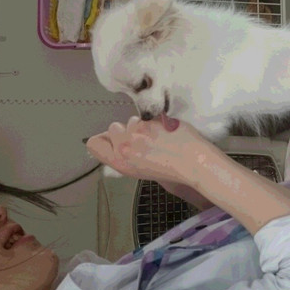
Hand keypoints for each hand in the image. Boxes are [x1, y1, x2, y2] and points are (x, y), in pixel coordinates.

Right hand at [86, 116, 217, 185]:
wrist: (194, 163)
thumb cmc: (173, 172)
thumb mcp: (141, 171)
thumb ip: (127, 156)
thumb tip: (121, 143)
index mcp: (120, 163)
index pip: (94, 144)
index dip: (104, 140)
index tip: (115, 141)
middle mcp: (124, 146)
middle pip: (113, 128)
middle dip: (126, 131)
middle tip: (143, 140)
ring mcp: (137, 132)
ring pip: (132, 121)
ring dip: (142, 126)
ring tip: (158, 137)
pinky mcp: (152, 120)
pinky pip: (147, 117)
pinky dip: (156, 122)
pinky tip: (167, 132)